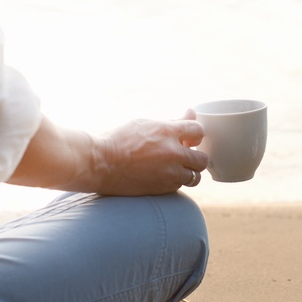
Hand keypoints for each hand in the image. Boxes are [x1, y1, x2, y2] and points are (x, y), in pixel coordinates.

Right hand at [7, 112, 207, 195]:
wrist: (99, 164)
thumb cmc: (119, 139)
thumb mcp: (145, 124)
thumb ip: (172, 121)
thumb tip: (192, 112)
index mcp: (167, 131)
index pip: (199, 130)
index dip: (194, 135)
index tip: (187, 138)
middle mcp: (172, 153)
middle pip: (203, 158)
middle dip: (195, 157)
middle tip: (183, 156)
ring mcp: (169, 173)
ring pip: (195, 177)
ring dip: (188, 173)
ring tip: (173, 169)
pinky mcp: (162, 189)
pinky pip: (179, 187)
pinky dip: (175, 182)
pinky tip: (161, 177)